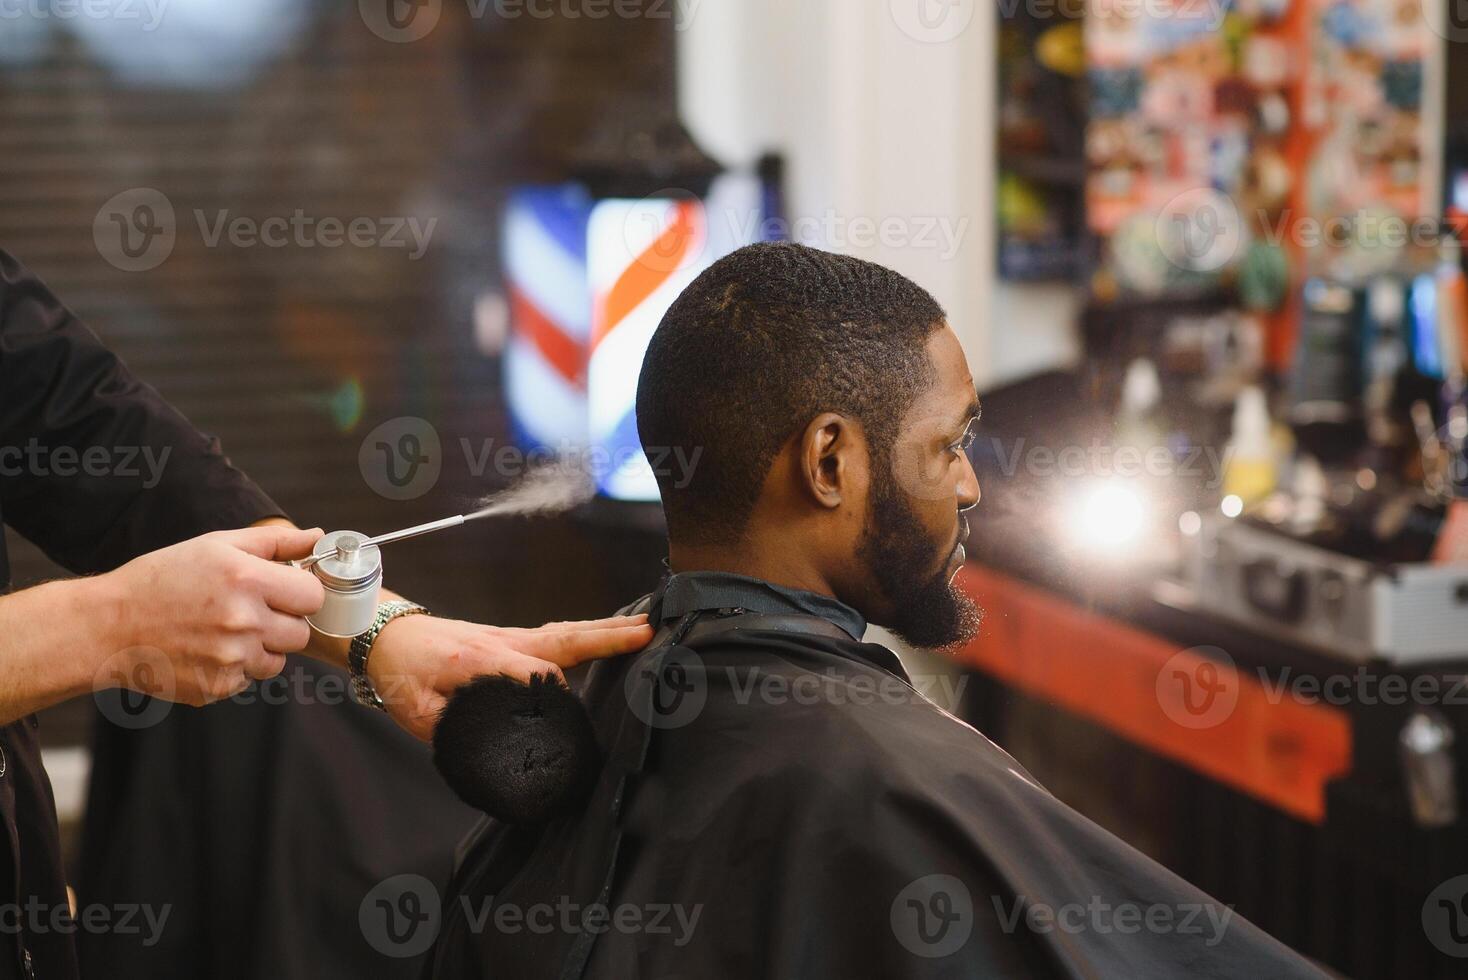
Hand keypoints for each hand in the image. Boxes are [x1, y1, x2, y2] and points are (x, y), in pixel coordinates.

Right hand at [93, 525, 325, 705]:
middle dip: (283, 622)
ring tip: (222, 630)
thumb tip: (318, 537)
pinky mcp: (217, 687)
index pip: (313, 596)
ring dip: (260, 647)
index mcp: (246, 580)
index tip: (284, 590)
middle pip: (301, 633)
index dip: (301, 592)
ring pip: (277, 660)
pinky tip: (205, 649)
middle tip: (250, 610)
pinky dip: (235, 667)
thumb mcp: (216, 545)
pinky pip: (248, 679)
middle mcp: (243, 621)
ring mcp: (230, 659)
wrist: (106, 627)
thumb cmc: (161, 579)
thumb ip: (275, 542)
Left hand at [365, 614, 654, 739]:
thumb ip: (457, 729)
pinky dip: (585, 633)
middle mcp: (504, 641)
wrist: (381, 634)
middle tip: (651, 632)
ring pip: (567, 633)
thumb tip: (491, 751)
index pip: (538, 676)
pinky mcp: (509, 638)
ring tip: (644, 627)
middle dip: (611, 638)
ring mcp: (510, 636)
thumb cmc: (398, 672)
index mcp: (483, 659)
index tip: (578, 722)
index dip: (560, 699)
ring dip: (606, 630)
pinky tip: (604, 636)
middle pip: (568, 639)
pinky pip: (555, 635)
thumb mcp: (418, 712)